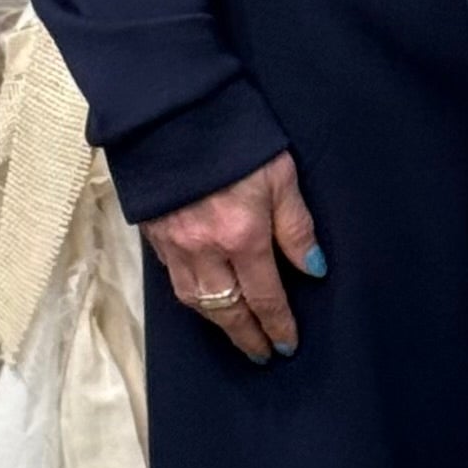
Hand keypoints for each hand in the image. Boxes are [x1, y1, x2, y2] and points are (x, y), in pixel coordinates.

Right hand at [144, 150, 323, 364]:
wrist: (172, 113)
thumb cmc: (234, 137)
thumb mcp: (279, 175)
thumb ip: (296, 226)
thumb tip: (313, 269)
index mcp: (242, 236)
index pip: (265, 296)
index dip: (277, 324)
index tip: (287, 345)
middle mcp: (206, 250)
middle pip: (228, 309)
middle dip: (247, 336)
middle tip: (262, 354)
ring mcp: (175, 245)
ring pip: (196, 301)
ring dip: (218, 324)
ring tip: (235, 333)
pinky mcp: (154, 234)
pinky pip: (174, 280)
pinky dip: (192, 298)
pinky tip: (203, 299)